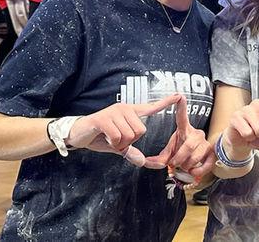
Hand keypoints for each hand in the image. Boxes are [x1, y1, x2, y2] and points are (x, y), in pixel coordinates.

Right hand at [66, 94, 180, 166]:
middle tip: (116, 139)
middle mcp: (124, 109)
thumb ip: (131, 152)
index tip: (180, 95)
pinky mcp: (104, 118)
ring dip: (119, 143)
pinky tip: (104, 137)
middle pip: (141, 131)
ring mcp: (114, 112)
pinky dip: (112, 143)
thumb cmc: (100, 136)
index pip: (151, 107)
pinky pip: (117, 136)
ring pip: (129, 135)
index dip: (166, 102)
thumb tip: (142, 163)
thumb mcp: (118, 146)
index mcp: (131, 112)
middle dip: (129, 141)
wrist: (78, 133)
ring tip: (109, 137)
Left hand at [143, 94, 214, 179]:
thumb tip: (145, 162)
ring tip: (184, 166)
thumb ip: (157, 159)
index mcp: (184, 130)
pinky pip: (206, 164)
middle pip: (189, 145)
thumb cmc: (181, 153)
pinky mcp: (212, 154)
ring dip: (186, 165)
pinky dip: (197, 171)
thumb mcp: (169, 154)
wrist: (195, 161)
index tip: (180, 96)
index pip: (182, 117)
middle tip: (174, 163)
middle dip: (179, 158)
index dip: (181, 107)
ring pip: (196, 156)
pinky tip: (192, 171)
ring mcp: (205, 143)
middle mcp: (196, 134)